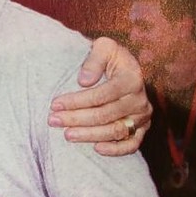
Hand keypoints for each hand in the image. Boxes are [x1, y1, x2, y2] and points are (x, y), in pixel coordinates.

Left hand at [49, 37, 150, 156]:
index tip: (55, 104)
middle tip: (53, 120)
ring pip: (115, 131)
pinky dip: (116, 150)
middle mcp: (140, 100)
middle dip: (76, 118)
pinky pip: (132, 144)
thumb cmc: (109, 56)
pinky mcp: (141, 129)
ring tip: (66, 134)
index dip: (77, 101)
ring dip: (89, 135)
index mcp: (132, 78)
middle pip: (105, 114)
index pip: (102, 95)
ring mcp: (142, 116)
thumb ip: (94, 60)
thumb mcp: (103, 46)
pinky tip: (96, 148)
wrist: (123, 68)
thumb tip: (84, 81)